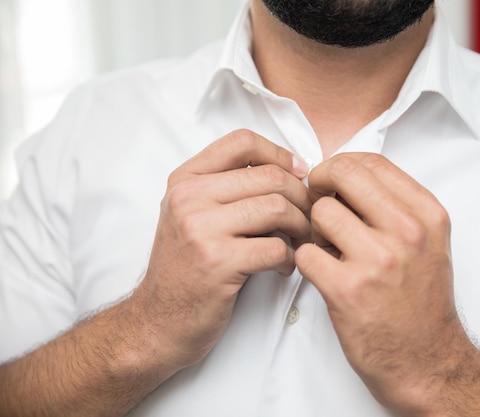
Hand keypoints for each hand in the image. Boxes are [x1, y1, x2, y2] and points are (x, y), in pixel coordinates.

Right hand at [133, 129, 310, 368]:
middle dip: (301, 198)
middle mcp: (189, 198)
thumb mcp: (191, 215)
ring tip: (298, 242)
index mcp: (185, 180)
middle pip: (270, 177)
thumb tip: (290, 169)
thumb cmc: (185, 268)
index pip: (242, 142)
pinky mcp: (218, 262)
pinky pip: (277, 248)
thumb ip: (227, 188)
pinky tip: (284, 267)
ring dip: (300, 227)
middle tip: (307, 219)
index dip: (280, 153)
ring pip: (278, 208)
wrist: (158, 320)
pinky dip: (291, 259)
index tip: (299, 173)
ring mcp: (200, 229)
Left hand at [295, 153, 465, 413]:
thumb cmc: (422, 302)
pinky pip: (305, 252)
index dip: (340, 165)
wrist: (427, 360)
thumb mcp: (428, 242)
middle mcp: (407, 232)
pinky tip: (323, 273)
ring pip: (319, 212)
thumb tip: (344, 178)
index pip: (371, 161)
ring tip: (328, 250)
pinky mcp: (348, 289)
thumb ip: (395, 206)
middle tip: (316, 203)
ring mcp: (378, 260)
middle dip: (319, 184)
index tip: (330, 181)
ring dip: (313, 230)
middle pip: (342, 174)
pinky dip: (306, 261)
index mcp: (427, 215)